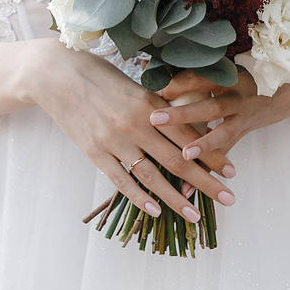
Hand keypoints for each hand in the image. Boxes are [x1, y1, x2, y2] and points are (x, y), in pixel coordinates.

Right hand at [21, 39, 235, 222]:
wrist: (57, 74)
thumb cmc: (101, 76)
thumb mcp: (137, 87)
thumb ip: (160, 109)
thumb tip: (186, 128)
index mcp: (153, 106)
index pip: (191, 138)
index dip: (214, 156)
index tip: (233, 172)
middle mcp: (138, 125)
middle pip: (179, 160)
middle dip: (207, 182)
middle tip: (229, 198)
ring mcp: (115, 141)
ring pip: (153, 176)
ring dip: (176, 199)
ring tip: (195, 214)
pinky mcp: (94, 153)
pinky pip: (121, 180)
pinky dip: (140, 197)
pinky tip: (155, 211)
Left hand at [150, 68, 289, 169]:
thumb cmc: (247, 73)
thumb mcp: (225, 67)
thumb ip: (189, 72)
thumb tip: (144, 69)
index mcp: (230, 76)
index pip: (201, 77)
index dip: (178, 82)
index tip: (152, 88)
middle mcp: (239, 96)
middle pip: (210, 105)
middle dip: (183, 113)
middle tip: (156, 119)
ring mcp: (244, 116)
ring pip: (223, 133)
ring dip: (203, 146)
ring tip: (184, 156)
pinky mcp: (243, 132)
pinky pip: (225, 153)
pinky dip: (207, 171)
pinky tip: (188, 188)